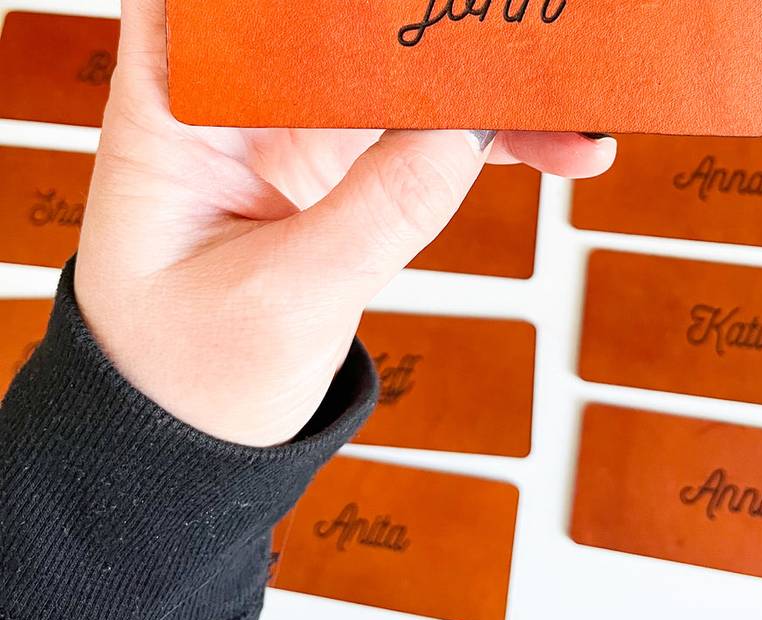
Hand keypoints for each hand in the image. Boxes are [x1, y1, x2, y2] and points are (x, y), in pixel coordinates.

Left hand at [74, 0, 615, 446]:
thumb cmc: (194, 366)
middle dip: (432, 30)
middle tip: (512, 39)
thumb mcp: (286, 299)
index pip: (247, 6)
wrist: (198, 421)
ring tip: (569, 110)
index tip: (424, 15)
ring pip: (400, 70)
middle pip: (340, 22)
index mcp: (176, 103)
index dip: (340, 5)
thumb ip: (378, 210)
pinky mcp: (341, 159)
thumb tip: (466, 130)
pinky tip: (557, 147)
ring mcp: (293, 123)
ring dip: (485, 84)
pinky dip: (490, 137)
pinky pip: (425, 129)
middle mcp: (233, 94)